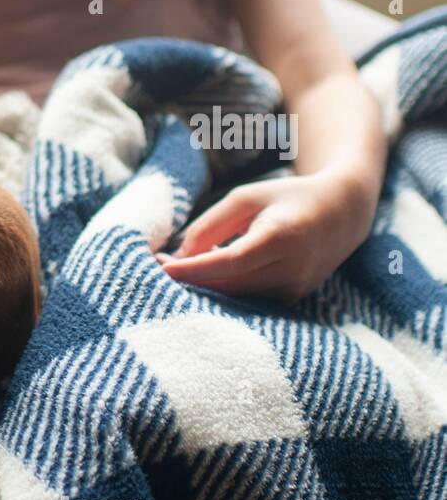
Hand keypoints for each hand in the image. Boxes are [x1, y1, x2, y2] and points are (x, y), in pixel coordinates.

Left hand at [157, 167, 380, 302]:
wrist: (342, 215)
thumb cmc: (285, 199)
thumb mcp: (245, 198)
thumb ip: (209, 226)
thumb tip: (179, 258)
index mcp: (282, 237)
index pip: (229, 262)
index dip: (193, 268)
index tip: (161, 268)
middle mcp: (291, 270)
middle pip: (226, 284)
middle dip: (188, 277)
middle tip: (158, 262)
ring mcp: (292, 291)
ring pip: (232, 296)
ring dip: (201, 285)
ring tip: (175, 266)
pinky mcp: (289, 302)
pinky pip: (245, 300)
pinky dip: (221, 289)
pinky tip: (203, 275)